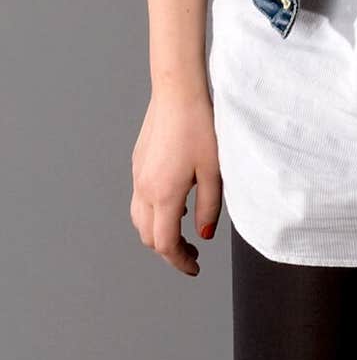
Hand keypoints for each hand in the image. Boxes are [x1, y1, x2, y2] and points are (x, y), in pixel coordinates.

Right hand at [130, 87, 222, 276]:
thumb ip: (209, 208)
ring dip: (159, 231)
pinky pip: (140, 198)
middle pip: (149, 236)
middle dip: (169, 250)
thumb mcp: (214, 171)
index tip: (195, 268)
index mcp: (164, 195)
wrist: (177, 92)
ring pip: (140, 219)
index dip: (180, 262)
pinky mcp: (138, 162)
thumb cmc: (200, 127)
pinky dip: (154, 212)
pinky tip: (176, 202)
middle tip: (192, 252)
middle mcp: (145, 188)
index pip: (165, 244)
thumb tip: (204, 235)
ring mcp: (138, 175)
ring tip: (185, 230)